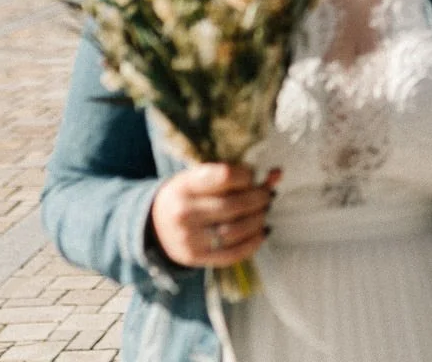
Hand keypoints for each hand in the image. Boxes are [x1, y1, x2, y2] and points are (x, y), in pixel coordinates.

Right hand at [149, 163, 278, 267]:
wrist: (153, 225)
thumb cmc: (186, 195)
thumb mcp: (200, 178)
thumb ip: (237, 175)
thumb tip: (278, 174)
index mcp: (184, 186)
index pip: (223, 176)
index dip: (246, 175)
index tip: (253, 176)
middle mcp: (184, 213)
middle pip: (234, 206)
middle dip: (259, 199)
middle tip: (267, 196)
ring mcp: (189, 238)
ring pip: (235, 231)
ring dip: (258, 220)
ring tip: (264, 212)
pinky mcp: (196, 258)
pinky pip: (232, 254)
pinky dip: (253, 243)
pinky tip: (261, 232)